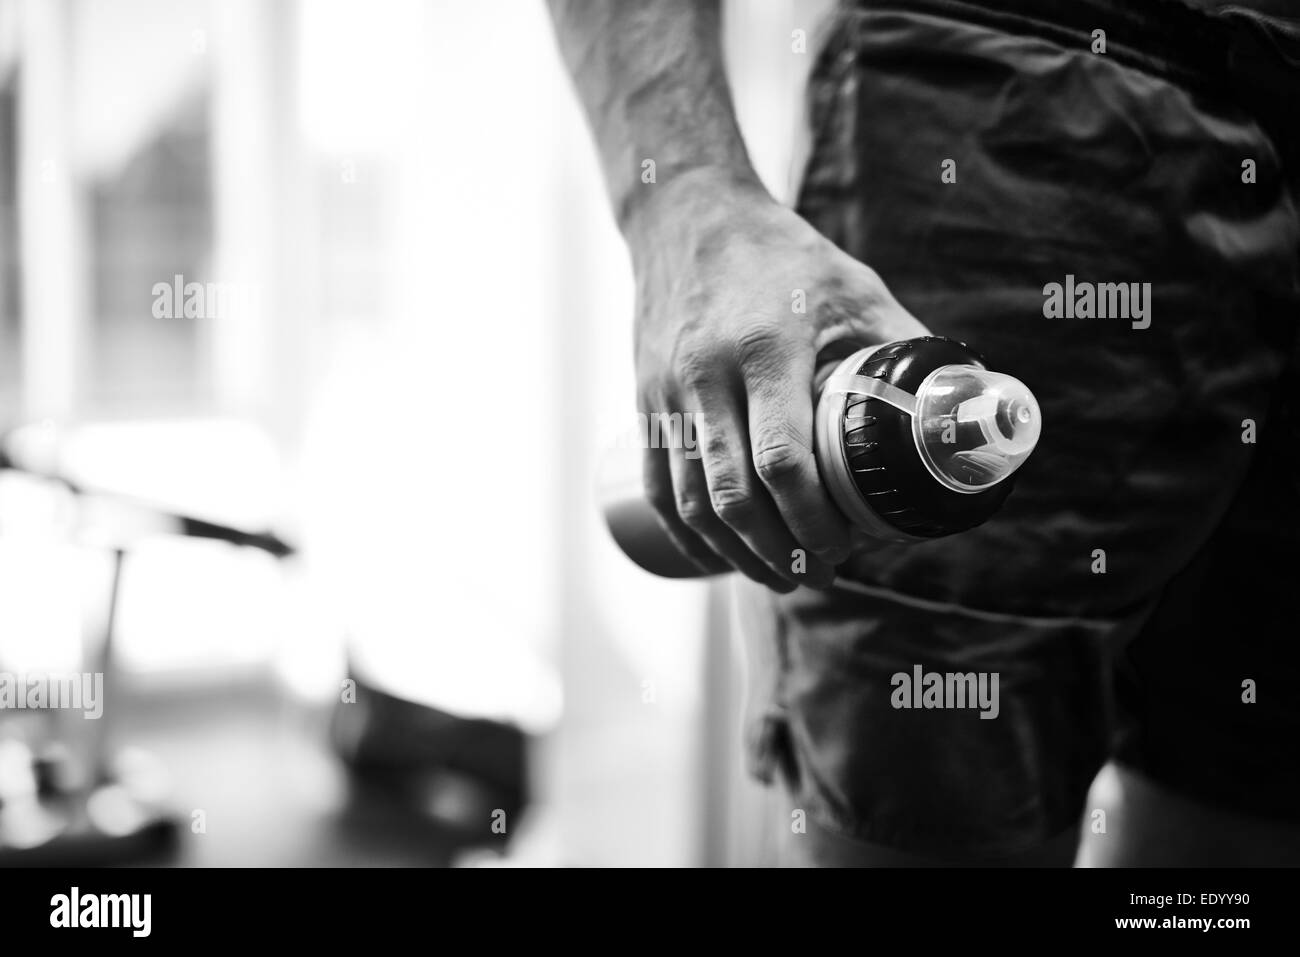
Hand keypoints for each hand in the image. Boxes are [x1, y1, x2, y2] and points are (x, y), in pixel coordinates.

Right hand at [627, 169, 928, 591]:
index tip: (846, 548)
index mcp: (766, 349)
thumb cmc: (784, 256)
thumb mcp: (855, 288)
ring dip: (733, 552)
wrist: (686, 218)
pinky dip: (684, 533)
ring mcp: (666, 391)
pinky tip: (713, 555)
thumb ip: (905, 348)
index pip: (783, 459)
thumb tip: (960, 410)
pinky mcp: (644, 401)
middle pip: (733, 494)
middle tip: (816, 575)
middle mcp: (707, 374)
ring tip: (776, 574)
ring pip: (690, 500)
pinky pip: (656, 485)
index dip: (815, 520)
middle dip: (777, 551)